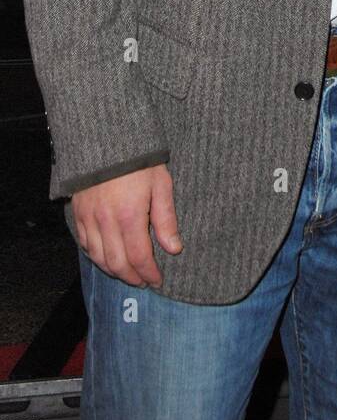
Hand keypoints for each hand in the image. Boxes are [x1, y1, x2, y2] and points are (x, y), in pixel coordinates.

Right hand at [71, 163, 182, 286]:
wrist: (107, 138)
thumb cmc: (139, 160)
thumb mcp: (160, 184)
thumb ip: (165, 219)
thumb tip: (173, 248)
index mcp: (130, 215)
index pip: (139, 257)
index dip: (149, 273)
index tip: (157, 280)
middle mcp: (106, 221)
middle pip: (117, 263)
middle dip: (132, 277)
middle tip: (144, 281)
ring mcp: (89, 218)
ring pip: (98, 257)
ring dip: (113, 270)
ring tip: (128, 274)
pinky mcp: (78, 213)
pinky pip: (84, 244)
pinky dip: (95, 256)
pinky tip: (106, 258)